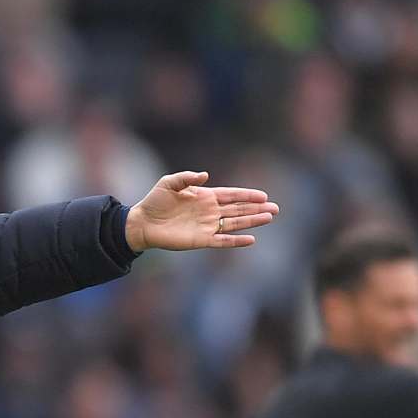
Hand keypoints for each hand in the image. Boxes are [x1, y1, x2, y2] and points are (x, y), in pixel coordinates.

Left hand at [125, 171, 277, 252]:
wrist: (143, 222)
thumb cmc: (155, 201)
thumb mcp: (169, 183)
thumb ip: (187, 178)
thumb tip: (205, 176)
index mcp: (205, 196)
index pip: (232, 195)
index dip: (247, 195)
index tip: (263, 195)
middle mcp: (210, 212)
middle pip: (238, 210)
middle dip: (256, 208)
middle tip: (275, 208)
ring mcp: (207, 226)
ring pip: (235, 224)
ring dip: (252, 222)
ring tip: (269, 218)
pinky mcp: (201, 240)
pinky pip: (222, 241)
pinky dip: (236, 241)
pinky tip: (251, 239)